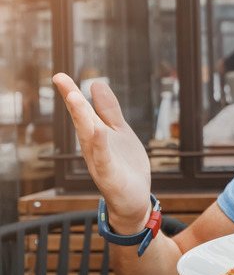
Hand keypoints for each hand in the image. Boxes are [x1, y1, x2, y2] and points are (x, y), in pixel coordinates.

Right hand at [53, 73, 151, 234]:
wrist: (134, 199)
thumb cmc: (124, 165)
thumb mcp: (119, 131)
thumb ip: (108, 109)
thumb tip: (96, 83)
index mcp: (95, 135)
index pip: (82, 111)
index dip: (71, 93)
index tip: (59, 75)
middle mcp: (93, 147)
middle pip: (82, 121)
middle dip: (73, 101)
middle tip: (62, 80)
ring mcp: (100, 161)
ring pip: (89, 137)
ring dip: (81, 118)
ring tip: (74, 98)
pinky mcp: (110, 176)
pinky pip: (103, 159)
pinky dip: (99, 146)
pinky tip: (97, 132)